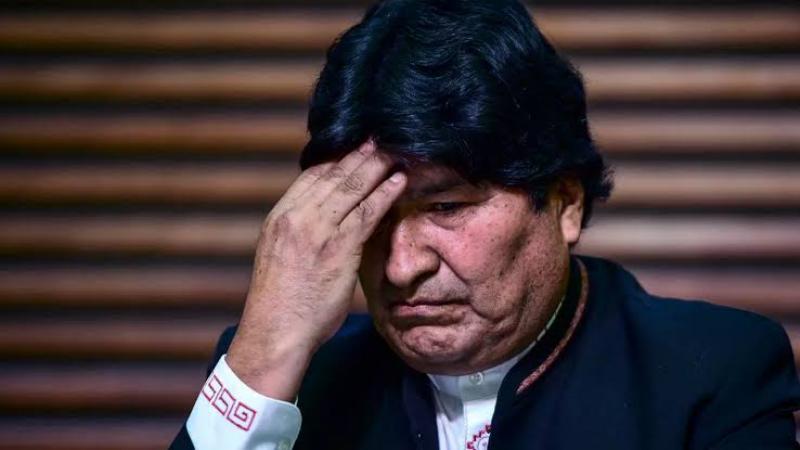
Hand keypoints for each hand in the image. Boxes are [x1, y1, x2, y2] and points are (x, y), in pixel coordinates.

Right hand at [226, 140, 405, 399]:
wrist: (275, 333)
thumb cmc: (280, 303)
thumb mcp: (280, 258)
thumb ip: (300, 235)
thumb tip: (323, 223)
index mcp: (280, 217)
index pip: (311, 176)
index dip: (337, 160)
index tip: (355, 147)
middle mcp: (296, 217)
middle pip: (333, 175)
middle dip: (359, 155)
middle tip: (379, 138)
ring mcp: (317, 231)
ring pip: (351, 188)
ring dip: (375, 166)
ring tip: (394, 150)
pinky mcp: (338, 249)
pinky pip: (366, 213)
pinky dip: (384, 194)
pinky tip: (398, 181)